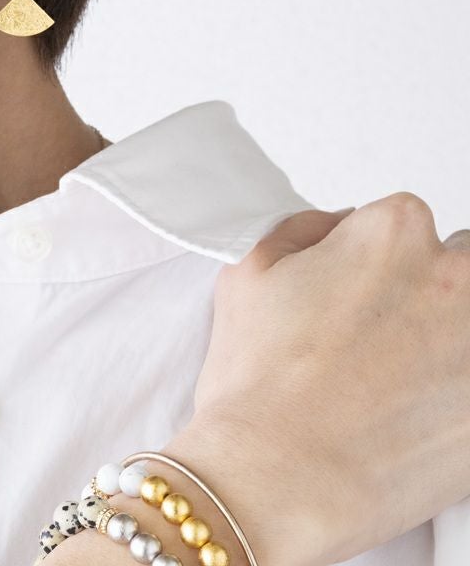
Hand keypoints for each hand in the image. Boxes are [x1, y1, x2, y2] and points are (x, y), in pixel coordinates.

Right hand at [168, 193, 469, 565]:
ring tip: (399, 378)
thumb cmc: (258, 382)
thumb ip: (304, 229)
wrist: (274, 477)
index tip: (354, 293)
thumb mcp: (249, 271)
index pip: (402, 221)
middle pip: (458, 264)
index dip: (371, 260)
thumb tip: (337, 226)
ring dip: (447, 337)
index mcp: (390, 233)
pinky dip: (453, 391)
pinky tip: (413, 415)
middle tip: (378, 337)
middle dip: (424, 291)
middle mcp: (454, 278)